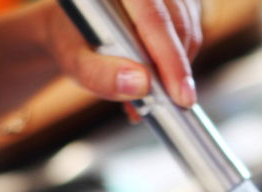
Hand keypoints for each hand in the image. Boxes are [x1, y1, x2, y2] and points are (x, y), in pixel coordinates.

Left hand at [41, 0, 201, 105]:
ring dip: (176, 68)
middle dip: (176, 70)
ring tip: (150, 94)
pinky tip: (157, 75)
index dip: (171, 58)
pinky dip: (179, 61)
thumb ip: (101, 74)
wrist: (72, 28)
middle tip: (166, 104)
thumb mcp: (73, 61)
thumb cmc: (71, 40)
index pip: (154, 17)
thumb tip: (141, 85)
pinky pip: (190, 31)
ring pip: (189, 28)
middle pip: (177, 23)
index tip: (179, 95)